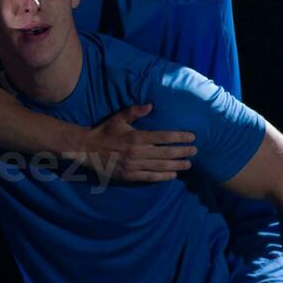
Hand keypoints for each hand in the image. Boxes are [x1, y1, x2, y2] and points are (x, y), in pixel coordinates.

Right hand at [62, 104, 196, 182]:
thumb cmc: (104, 132)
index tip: (192, 137)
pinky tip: (173, 175)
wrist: (87, 149)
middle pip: (166, 153)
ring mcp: (134, 165)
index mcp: (136, 137)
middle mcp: (137, 152)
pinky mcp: (129, 175)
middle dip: (182, 152)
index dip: (179, 137)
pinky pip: (150, 177)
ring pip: (160, 166)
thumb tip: (151, 105)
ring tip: (188, 164)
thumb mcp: (118, 118)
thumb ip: (134, 111)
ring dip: (176, 165)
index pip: (164, 137)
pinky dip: (163, 176)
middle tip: (195, 151)